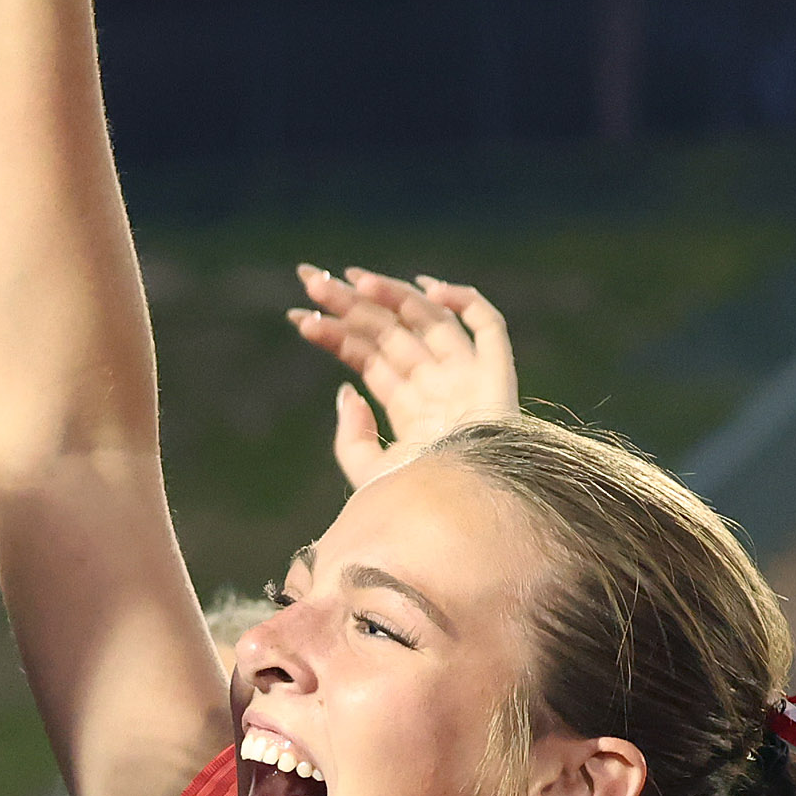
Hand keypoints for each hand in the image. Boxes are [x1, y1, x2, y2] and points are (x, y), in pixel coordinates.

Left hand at [293, 266, 519, 487]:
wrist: (463, 518)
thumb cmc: (419, 506)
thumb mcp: (371, 475)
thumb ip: (353, 438)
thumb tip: (345, 392)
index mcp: (410, 409)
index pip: (369, 358)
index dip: (335, 334)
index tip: (299, 317)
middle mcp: (438, 387)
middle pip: (390, 333)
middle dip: (351, 305)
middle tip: (310, 280)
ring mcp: (467, 378)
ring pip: (427, 321)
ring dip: (391, 295)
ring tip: (351, 278)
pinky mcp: (497, 375)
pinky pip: (488, 326)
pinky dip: (465, 301)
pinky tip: (426, 287)